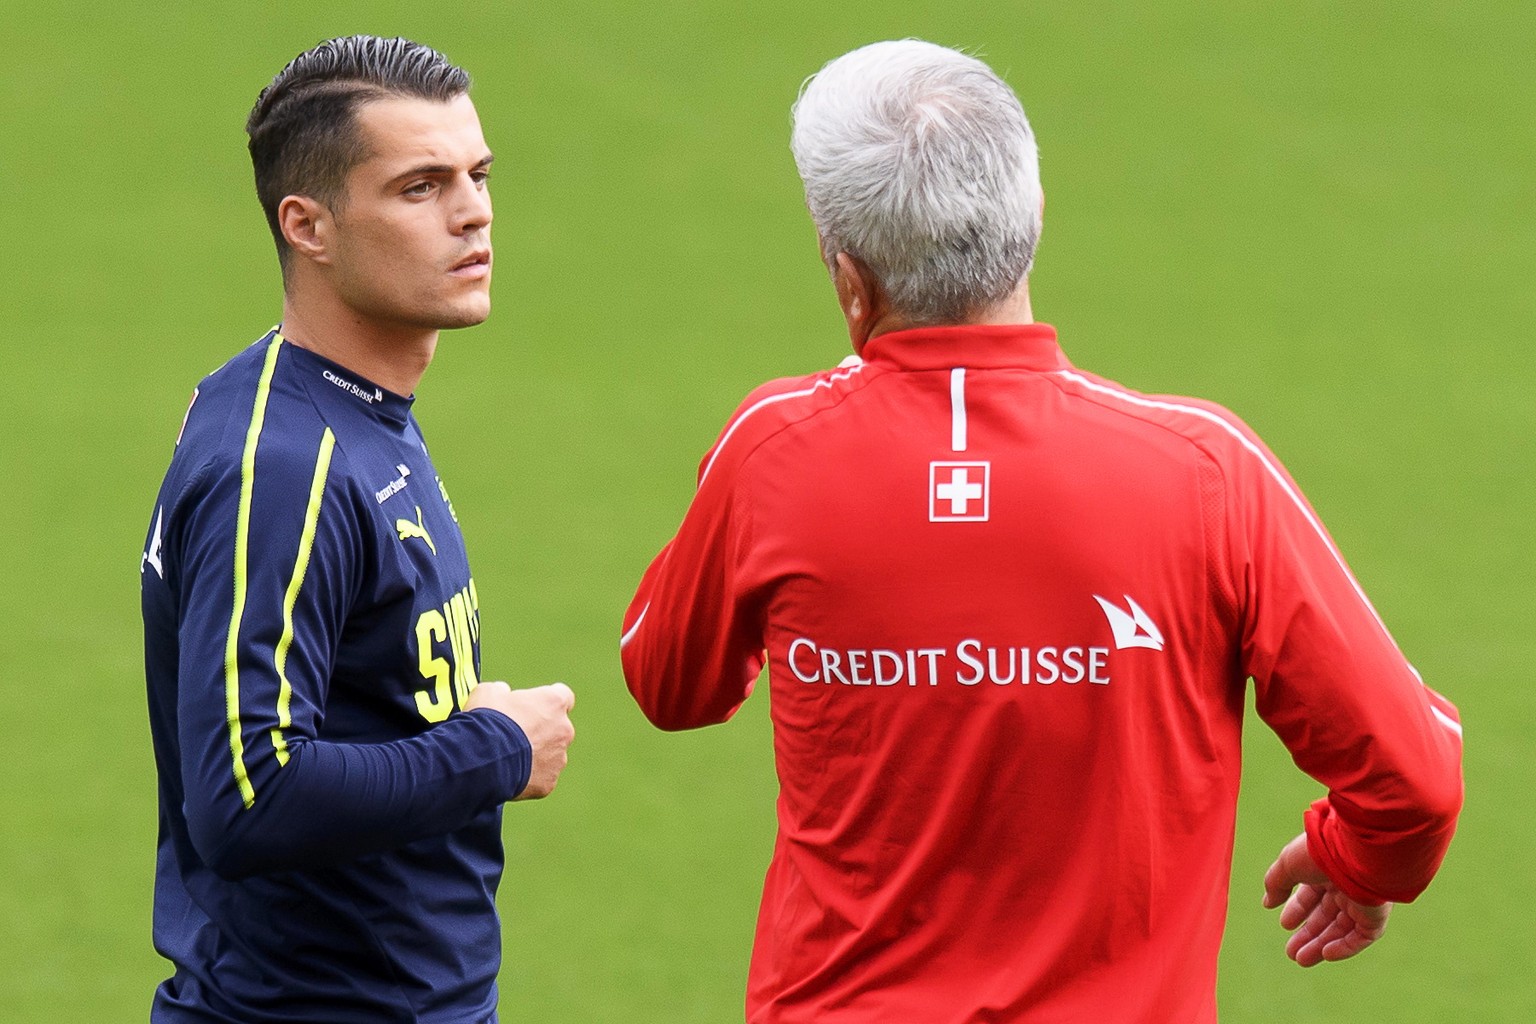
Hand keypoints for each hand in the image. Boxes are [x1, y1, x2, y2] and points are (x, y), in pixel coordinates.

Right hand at [466, 682, 575, 799]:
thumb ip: (501, 690)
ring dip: (535, 754)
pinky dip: (529, 776)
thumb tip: (502, 693)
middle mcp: (564, 729)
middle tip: (515, 735)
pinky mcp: (550, 781)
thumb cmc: (489, 721)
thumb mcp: (488, 692)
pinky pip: (541, 777)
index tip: (534, 705)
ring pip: (551, 754)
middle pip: (557, 728)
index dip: (546, 701)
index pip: (563, 696)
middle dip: (540, 730)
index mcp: (554, 703)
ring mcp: (559, 758)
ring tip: (508, 757)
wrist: (484, 760)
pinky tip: (509, 774)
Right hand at [1263, 832, 1390, 966]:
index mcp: (1326, 870)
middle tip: (1291, 952)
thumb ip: (1276, 883)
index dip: (1298, 911)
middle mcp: (1345, 886)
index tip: (1285, 924)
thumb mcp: (1287, 864)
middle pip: (1325, 917)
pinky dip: (1344, 947)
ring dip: (1321, 946)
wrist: (1354, 855)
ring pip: (1341, 930)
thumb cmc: (1319, 854)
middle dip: (1308, 935)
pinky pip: (1361, 937)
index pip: (1311, 896)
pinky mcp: (1376, 916)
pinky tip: (1326, 954)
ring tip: (1301, 959)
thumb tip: (1267, 903)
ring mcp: (1362, 902)